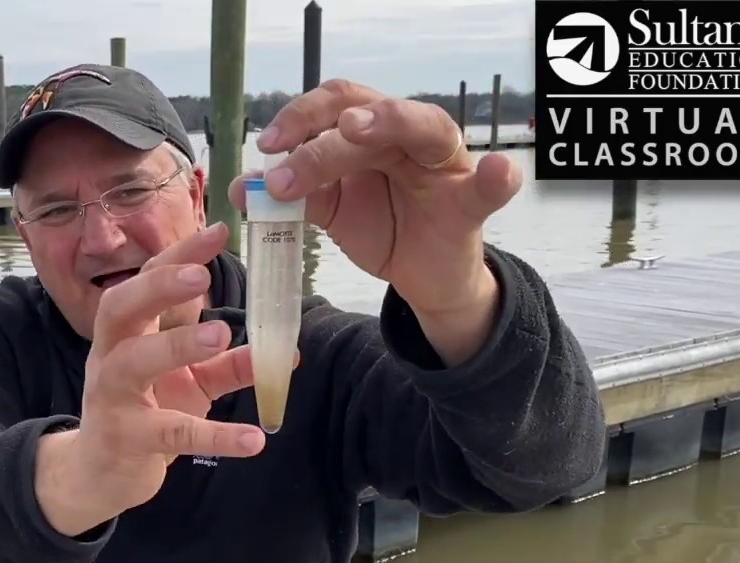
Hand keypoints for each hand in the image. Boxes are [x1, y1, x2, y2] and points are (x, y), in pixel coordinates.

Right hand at [38, 224, 266, 535]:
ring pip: (136, 363)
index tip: (220, 230)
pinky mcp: (126, 439)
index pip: (146, 279)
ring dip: (177, 345)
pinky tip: (253, 439)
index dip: (179, 254)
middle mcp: (111, 355)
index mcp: (126, 331)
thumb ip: (230, 362)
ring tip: (223, 334)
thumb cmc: (146, 411)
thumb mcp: (191, 382)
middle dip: (158, 286)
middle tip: (201, 275)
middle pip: (121, 308)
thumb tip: (285, 350)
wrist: (100, 472)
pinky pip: (171, 433)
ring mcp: (112, 397)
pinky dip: (214, 435)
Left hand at [228, 80, 520, 361]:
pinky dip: (496, 177)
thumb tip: (241, 185)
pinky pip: (488, 187)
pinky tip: (498, 171)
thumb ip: (293, 195)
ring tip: (357, 130)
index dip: (297, 119)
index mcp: (371, 134)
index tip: (265, 147)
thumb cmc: (381, 227)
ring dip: (387, 124)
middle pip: (368, 112)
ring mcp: (444, 167)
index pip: (333, 107)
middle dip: (321, 130)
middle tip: (286, 155)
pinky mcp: (469, 206)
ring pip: (423, 128)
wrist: (421, 277)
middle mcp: (408, 137)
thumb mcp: (329, 211)